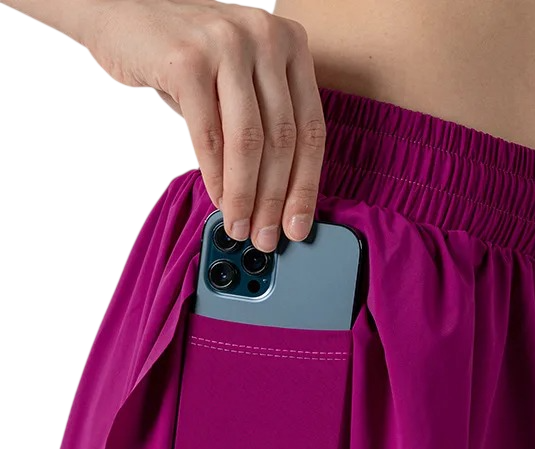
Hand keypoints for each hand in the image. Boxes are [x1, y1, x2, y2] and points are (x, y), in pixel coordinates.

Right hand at [82, 0, 324, 251]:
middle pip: (283, 138)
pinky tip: (217, 200)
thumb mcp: (239, 78)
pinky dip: (214, 176)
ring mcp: (227, 45)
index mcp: (290, 43)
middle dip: (275, 199)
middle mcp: (266, 38)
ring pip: (248, 140)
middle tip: (267, 236)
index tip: (298, 224)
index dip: (306, 185)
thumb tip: (279, 198)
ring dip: (245, 194)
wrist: (120, 11)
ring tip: (240, 225)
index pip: (310, 128)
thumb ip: (264, 122)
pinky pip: (209, 135)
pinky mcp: (187, 60)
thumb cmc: (186, 55)